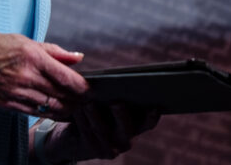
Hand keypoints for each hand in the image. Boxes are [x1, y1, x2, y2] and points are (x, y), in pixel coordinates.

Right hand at [0, 32, 88, 116]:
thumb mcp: (26, 41)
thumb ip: (54, 51)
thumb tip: (78, 57)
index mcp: (33, 57)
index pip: (66, 77)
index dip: (84, 87)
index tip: (94, 90)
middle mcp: (26, 77)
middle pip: (61, 95)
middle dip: (79, 100)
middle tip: (92, 101)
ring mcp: (17, 93)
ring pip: (51, 107)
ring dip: (68, 110)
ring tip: (80, 109)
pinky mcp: (9, 105)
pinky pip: (36, 112)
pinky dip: (51, 114)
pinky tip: (60, 112)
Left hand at [38, 103, 160, 161]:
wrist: (78, 139)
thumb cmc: (100, 113)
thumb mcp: (112, 106)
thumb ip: (118, 98)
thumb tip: (118, 80)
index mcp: (136, 128)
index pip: (148, 124)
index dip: (152, 117)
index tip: (154, 106)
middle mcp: (126, 141)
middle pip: (125, 129)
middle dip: (121, 116)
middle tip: (116, 103)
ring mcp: (109, 148)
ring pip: (102, 130)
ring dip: (95, 115)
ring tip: (88, 102)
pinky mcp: (92, 151)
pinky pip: (86, 133)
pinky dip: (81, 119)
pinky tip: (76, 108)